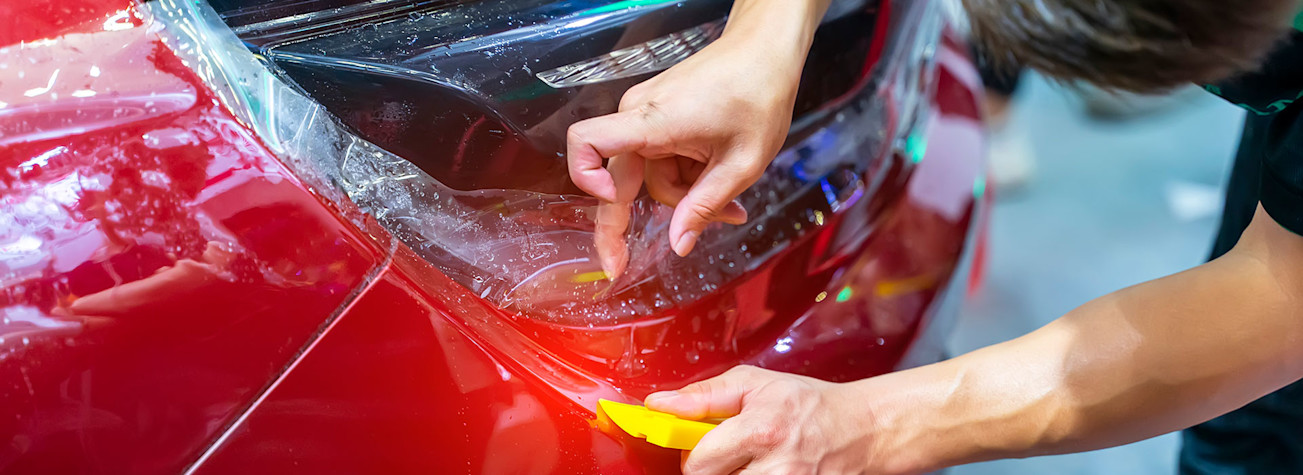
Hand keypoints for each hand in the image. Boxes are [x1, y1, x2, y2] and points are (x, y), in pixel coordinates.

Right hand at [566, 0, 823, 277]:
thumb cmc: (758, 95)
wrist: (766, 50)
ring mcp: (647, 114)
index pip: (586, 142)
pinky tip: (722, 180)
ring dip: (687, 194)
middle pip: (622, 179)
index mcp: (652, 122)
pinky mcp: (659, 116)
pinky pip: (663, 159)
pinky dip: (690, 176)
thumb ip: (705, 206)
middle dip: (644, 217)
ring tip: (732, 201)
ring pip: (652, 174)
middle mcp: (639, 115)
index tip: (612, 204)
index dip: (585, 178)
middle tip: (620, 268)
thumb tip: (677, 246)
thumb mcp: (741, 163)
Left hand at [645, 365, 882, 474]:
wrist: (858, 429)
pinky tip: (761, 469)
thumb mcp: (754, 383)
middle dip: (710, 468)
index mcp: (761, 431)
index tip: (697, 443)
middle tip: (726, 451)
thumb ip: (702, 395)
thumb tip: (660, 404)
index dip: (691, 453)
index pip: (697, 463)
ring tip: (748, 460)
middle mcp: (776, 468)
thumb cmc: (807, 404)